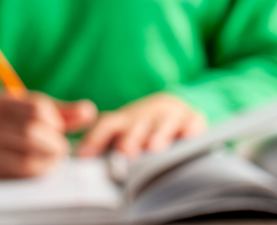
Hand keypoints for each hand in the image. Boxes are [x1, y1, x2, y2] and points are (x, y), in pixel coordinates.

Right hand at [0, 91, 97, 177]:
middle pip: (33, 131)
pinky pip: (22, 170)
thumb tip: (89, 111)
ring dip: (49, 157)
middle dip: (54, 142)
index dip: (55, 121)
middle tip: (61, 147)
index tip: (57, 128)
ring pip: (28, 154)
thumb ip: (61, 112)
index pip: (38, 109)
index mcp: (4, 102)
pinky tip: (42, 165)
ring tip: (53, 156)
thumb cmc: (10, 120)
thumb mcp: (29, 109)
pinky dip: (39, 169)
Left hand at [77, 93, 205, 157]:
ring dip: (158, 133)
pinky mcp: (192, 118)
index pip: (105, 126)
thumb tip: (84, 167)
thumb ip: (106, 152)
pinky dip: (191, 127)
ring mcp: (168, 115)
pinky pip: (192, 121)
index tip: (85, 156)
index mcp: (122, 121)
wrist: (171, 109)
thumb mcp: (123, 139)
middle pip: (135, 125)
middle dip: (130, 137)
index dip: (95, 139)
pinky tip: (190, 134)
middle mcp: (144, 115)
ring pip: (162, 122)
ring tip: (155, 147)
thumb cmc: (140, 133)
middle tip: (125, 151)